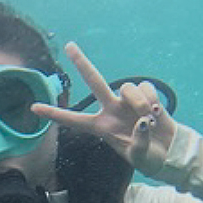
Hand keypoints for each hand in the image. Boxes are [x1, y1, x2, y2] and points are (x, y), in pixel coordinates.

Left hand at [31, 41, 176, 176]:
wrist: (168, 150)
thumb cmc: (149, 157)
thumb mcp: (139, 157)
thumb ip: (138, 141)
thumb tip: (141, 121)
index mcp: (100, 127)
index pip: (72, 120)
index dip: (53, 113)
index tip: (33, 107)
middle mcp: (110, 110)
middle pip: (94, 81)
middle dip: (82, 63)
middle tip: (68, 45)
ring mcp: (126, 101)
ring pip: (128, 87)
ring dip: (141, 103)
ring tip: (149, 122)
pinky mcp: (144, 94)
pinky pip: (146, 88)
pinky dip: (153, 100)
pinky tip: (157, 113)